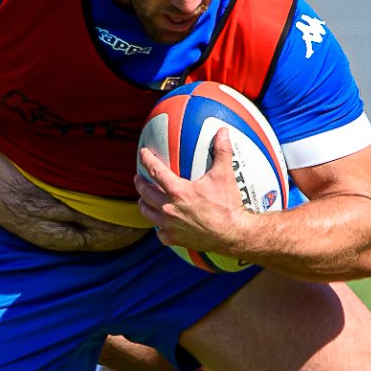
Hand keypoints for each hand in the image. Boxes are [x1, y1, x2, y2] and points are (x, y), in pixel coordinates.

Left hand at [135, 131, 256, 256]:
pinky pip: (160, 233)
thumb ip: (221, 151)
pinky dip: (159, 227)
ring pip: (148, 213)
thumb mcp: (225, 175)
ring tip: (143, 200)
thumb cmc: (228, 205)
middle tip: (138, 177)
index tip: (143, 153)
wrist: (232, 233)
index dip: (147, 160)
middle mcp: (169, 208)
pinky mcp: (174, 239)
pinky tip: (160, 224)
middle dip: (140, 183)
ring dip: (144, 204)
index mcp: (178, 191)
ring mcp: (170, 225)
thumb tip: (222, 131)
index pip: (156, 171)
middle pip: (146, 193)